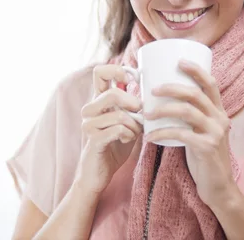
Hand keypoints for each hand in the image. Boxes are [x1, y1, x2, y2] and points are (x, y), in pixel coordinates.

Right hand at [74, 64, 143, 194]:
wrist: (98, 174)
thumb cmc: (115, 146)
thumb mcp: (128, 122)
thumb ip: (134, 107)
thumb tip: (154, 90)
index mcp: (98, 101)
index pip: (99, 72)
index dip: (117, 70)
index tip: (132, 79)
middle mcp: (90, 110)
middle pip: (111, 93)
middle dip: (132, 102)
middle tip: (140, 112)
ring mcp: (89, 125)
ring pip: (118, 114)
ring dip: (133, 124)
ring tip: (134, 132)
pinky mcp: (93, 140)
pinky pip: (117, 130)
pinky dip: (128, 134)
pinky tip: (127, 139)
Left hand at [143, 60, 234, 206]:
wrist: (218, 186)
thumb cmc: (203, 155)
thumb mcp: (201, 131)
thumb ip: (190, 116)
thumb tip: (162, 99)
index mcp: (219, 111)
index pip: (211, 84)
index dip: (196, 70)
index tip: (179, 61)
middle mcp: (220, 118)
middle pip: (195, 94)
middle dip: (172, 88)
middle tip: (152, 90)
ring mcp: (215, 133)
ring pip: (187, 111)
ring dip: (163, 110)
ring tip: (146, 114)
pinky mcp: (207, 147)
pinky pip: (181, 134)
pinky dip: (162, 133)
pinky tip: (150, 136)